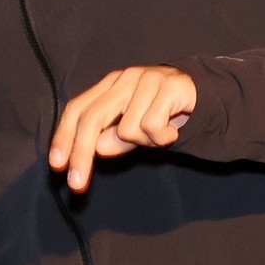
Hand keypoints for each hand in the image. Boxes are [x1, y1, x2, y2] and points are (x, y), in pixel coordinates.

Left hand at [48, 65, 194, 192]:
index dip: (64, 137)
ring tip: (161, 136)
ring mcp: (146, 79)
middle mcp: (125, 79)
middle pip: (92, 118)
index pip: (78, 109)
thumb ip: (116, 140)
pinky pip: (152, 127)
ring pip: (127, 129)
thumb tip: (98, 148)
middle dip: (82, 154)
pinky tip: (173, 131)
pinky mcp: (169, 86)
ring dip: (145, 143)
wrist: (207, 97)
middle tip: (77, 185)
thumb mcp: (136, 133)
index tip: (57, 166)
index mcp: (110, 86)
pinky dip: (163, 138)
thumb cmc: (165, 115)